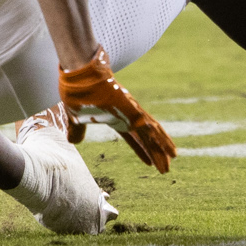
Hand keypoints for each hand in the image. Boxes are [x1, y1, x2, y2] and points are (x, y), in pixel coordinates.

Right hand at [58, 46, 175, 172]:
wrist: (81, 77)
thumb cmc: (77, 94)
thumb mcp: (75, 119)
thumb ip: (77, 130)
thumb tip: (73, 141)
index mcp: (115, 117)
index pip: (132, 137)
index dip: (141, 149)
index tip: (149, 161)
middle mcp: (127, 115)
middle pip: (146, 138)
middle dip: (156, 152)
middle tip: (166, 167)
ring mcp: (132, 112)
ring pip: (152, 134)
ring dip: (162, 148)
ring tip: (173, 159)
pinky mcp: (134, 111)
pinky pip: (151, 129)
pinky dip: (161, 140)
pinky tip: (170, 150)